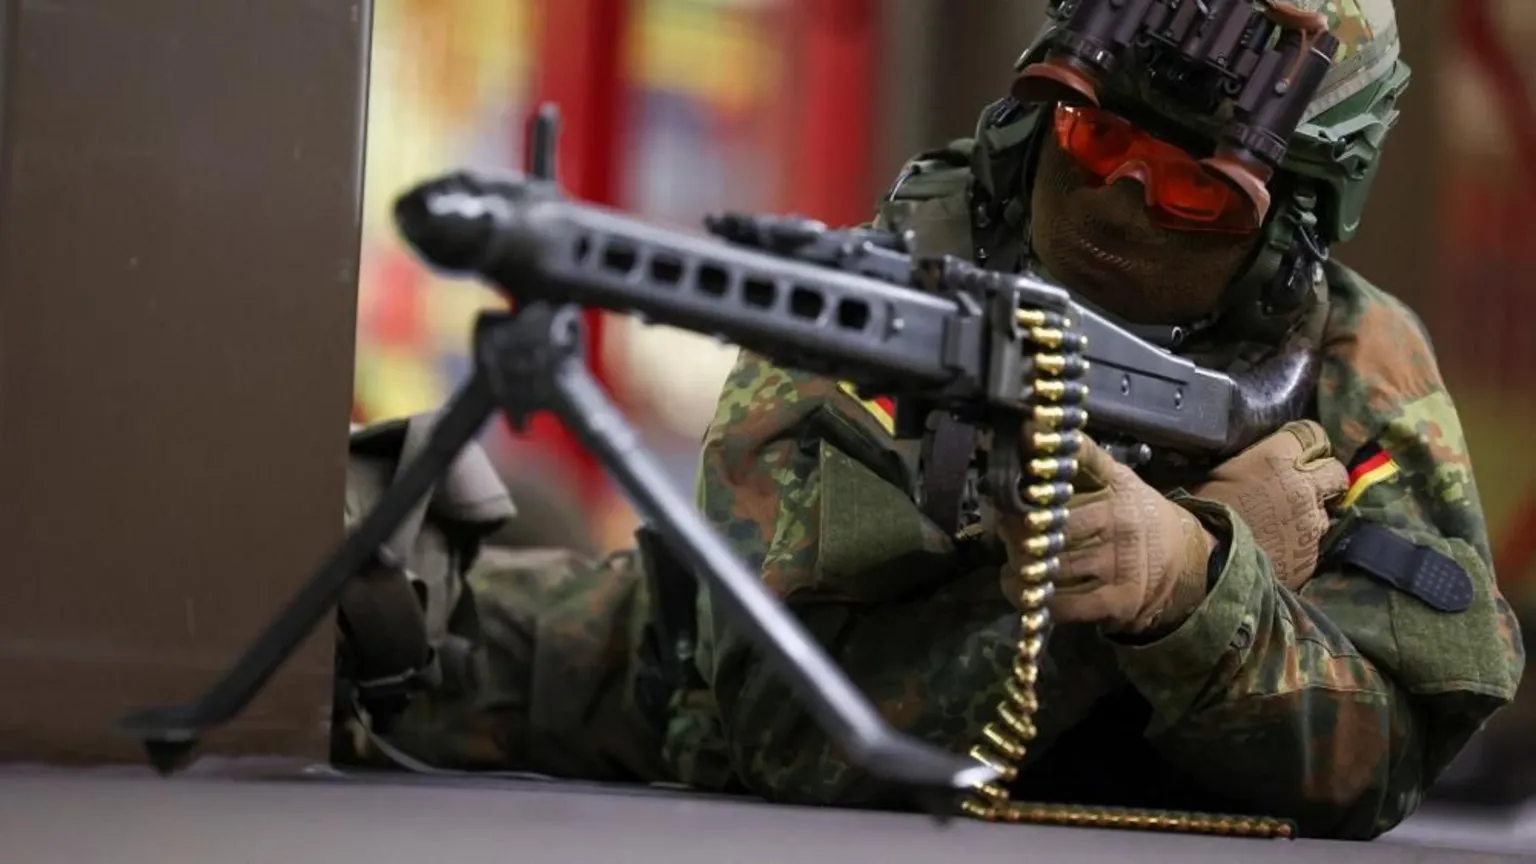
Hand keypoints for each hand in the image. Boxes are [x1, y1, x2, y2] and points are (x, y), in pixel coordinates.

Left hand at [999, 435, 1215, 634]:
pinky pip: (1067, 603)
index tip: (1025, 443)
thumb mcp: (1113, 479)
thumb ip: (1076, 461)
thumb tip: (1027, 431)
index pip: (1085, 461)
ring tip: (1011, 562)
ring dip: (1023, 565)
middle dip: (1019, 528)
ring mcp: (1120, 561)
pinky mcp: (1119, 598)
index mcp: (1115, 484)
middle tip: (1004, 530)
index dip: (1052, 456)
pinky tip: (1023, 589)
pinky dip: (1037, 599)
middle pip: (1057, 523)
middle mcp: (1119, 519)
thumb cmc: (1130, 513)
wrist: (1183, 558)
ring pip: (1058, 564)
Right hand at [1188, 420, 1346, 590]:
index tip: (1298, 454)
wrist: (1204, 560)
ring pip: (1327, 511)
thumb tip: (1265, 460)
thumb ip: (1255, 461)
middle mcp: (1304, 486)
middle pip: (1335, 471)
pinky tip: (1279, 548)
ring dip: (1312, 514)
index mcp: (1278, 457)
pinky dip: (1301, 544)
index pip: (1313, 434)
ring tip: (1286, 523)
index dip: (1306, 445)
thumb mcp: (1223, 472)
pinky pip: (1314, 544)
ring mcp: (1311, 522)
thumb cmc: (1203, 510)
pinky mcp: (1311, 555)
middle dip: (1323, 477)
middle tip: (1303, 487)